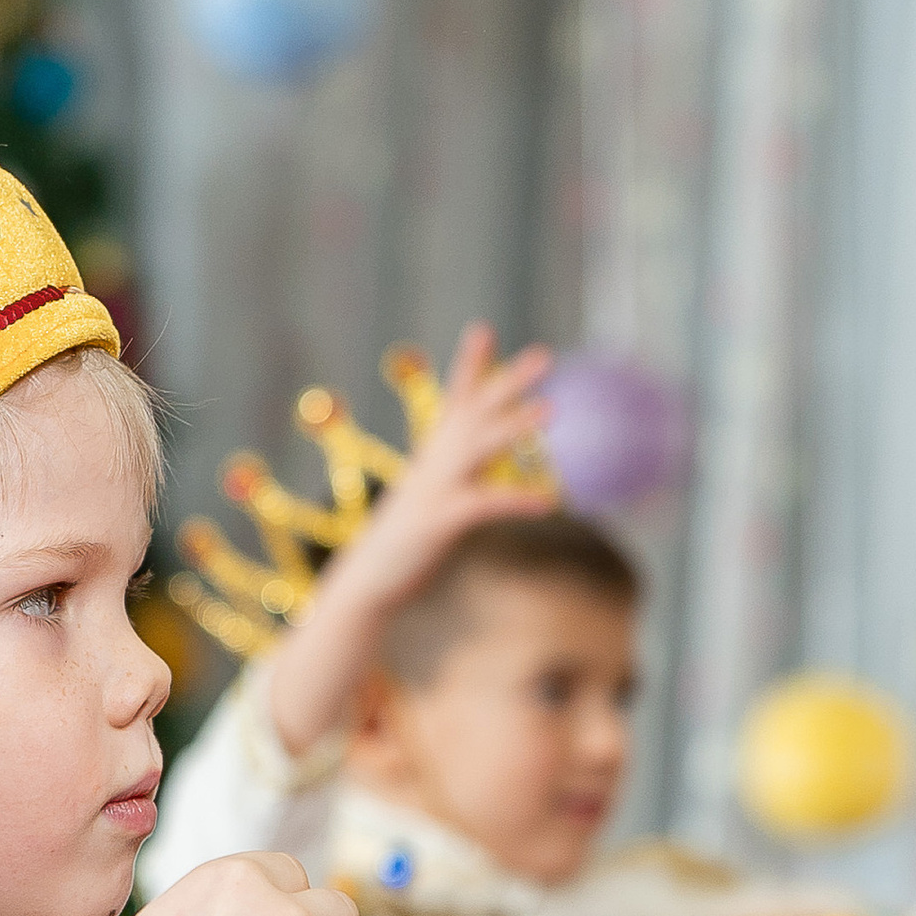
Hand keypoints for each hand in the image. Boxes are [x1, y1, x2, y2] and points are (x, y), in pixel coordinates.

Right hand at [264, 328, 552, 762]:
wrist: (364, 585)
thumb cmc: (401, 548)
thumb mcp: (429, 506)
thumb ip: (457, 483)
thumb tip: (487, 476)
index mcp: (431, 458)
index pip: (454, 401)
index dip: (469, 365)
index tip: (483, 330)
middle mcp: (433, 465)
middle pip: (475, 411)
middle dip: (507, 380)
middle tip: (543, 354)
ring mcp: (434, 490)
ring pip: (480, 448)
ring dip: (515, 426)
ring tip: (552, 408)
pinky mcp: (438, 521)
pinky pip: (484, 505)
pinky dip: (515, 499)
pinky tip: (548, 501)